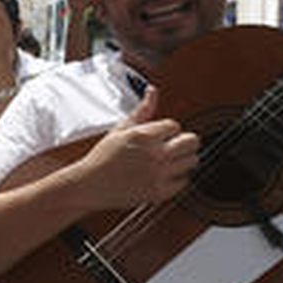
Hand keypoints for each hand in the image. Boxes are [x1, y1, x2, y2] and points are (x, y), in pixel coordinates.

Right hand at [69, 88, 199, 210]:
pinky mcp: (159, 192)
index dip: (167, 131)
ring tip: (167, 162)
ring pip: (192, 161)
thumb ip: (142, 110)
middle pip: (192, 141)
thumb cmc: (103, 157)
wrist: (89, 185)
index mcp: (144, 135)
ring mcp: (158, 174)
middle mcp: (154, 154)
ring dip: (183, 159)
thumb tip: (153, 90)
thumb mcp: (120, 129)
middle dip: (184, 142)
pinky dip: (176, 179)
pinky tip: (162, 176)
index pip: (175, 126)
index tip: (158, 137)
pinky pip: (184, 182)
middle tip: (172, 147)